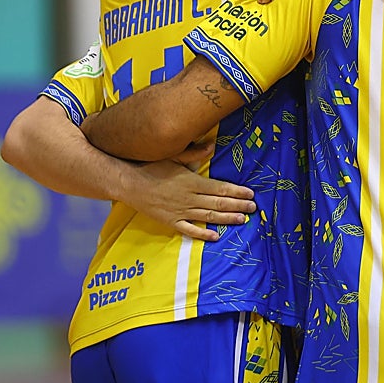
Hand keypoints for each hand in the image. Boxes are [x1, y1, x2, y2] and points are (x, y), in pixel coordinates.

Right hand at [120, 156, 256, 241]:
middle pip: (218, 203)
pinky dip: (203, 233)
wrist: (129, 183)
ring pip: (208, 216)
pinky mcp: (170, 221)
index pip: (220, 188)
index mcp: (192, 181)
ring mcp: (180, 211)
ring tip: (242, 219)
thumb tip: (212, 146)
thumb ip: (194, 153)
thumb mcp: (173, 155)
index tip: (250, 194)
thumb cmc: (151, 167)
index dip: (237, 192)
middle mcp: (189, 198)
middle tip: (253, 208)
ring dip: (226, 218)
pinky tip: (215, 236)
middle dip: (238, 205)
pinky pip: (189, 230)